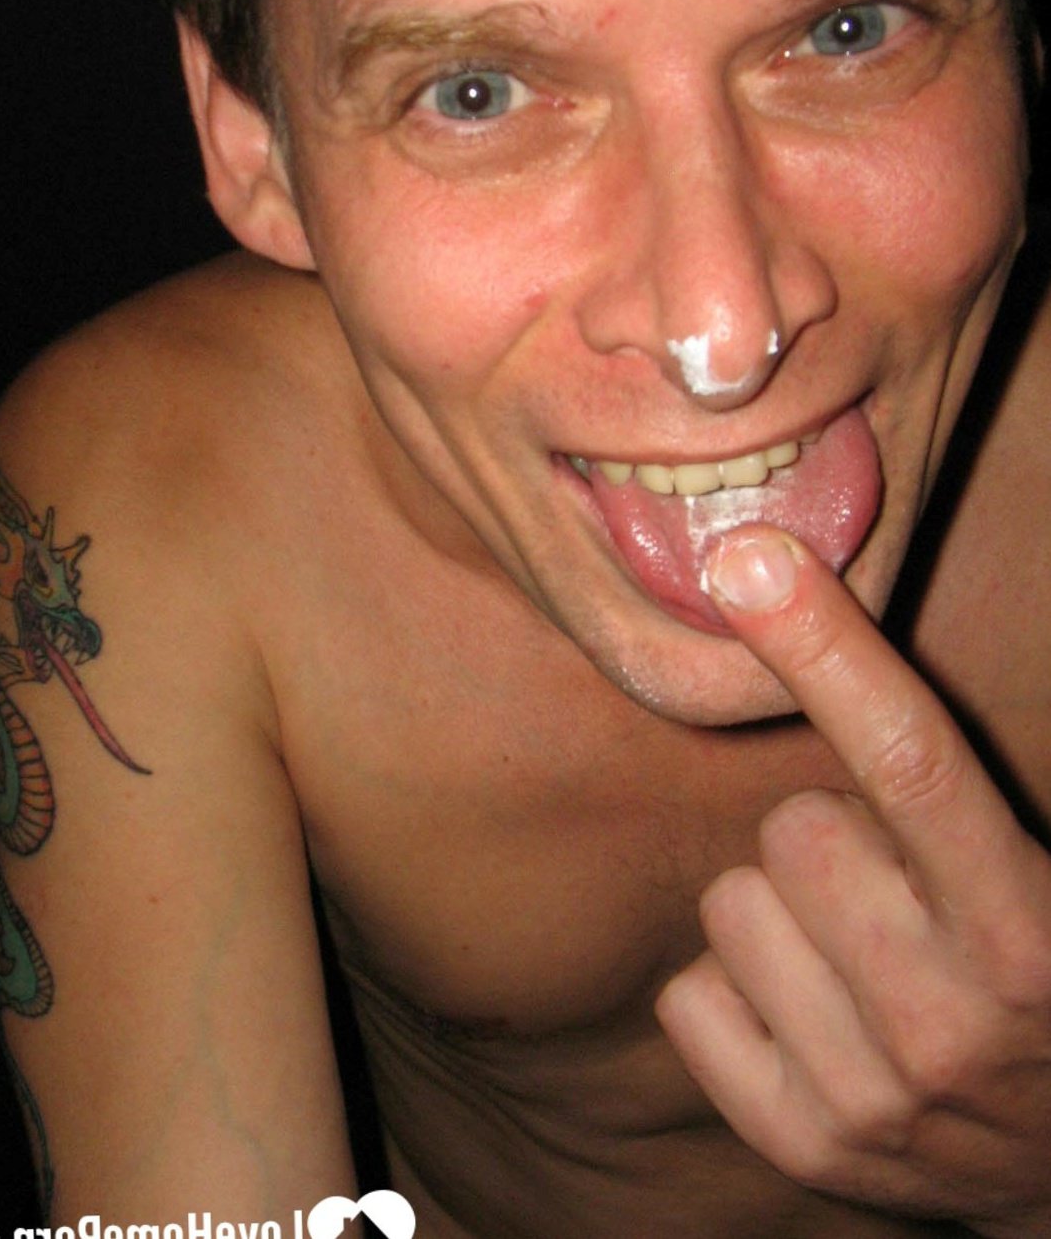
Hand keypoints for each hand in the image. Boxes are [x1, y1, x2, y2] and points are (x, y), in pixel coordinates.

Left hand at [656, 526, 1050, 1237]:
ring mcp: (871, 1095)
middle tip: (885, 889)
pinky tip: (807, 1019)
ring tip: (853, 958)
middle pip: (790, 826)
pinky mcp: (799, 1144)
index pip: (912, 759)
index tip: (751, 561)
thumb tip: (799, 606)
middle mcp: (951, 1018)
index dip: (828, 648)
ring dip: (778, 914)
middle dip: (822, 836)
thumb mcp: (1026, 876)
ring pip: (731, 905)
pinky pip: (688, 997)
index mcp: (1026, 931)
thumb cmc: (1033, 980)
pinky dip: (734, 993)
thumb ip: (943, 785)